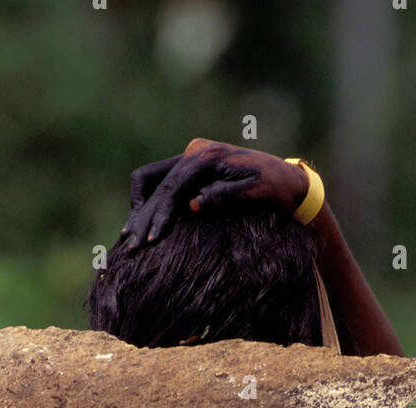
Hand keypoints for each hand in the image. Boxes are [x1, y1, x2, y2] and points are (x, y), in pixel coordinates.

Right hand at [121, 139, 309, 249]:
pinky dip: (149, 202)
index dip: (159, 214)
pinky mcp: (191, 169)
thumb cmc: (275, 189)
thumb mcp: (255, 193)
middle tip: (131, 247)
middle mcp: (194, 153)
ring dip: (139, 207)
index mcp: (207, 157)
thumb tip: (192, 204)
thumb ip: (224, 197)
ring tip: (128, 237)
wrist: (288, 179)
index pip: (172, 187)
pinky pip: (160, 182)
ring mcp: (190, 158)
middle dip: (143, 216)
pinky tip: (141, 225)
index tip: (150, 240)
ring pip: (150, 179)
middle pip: (155, 184)